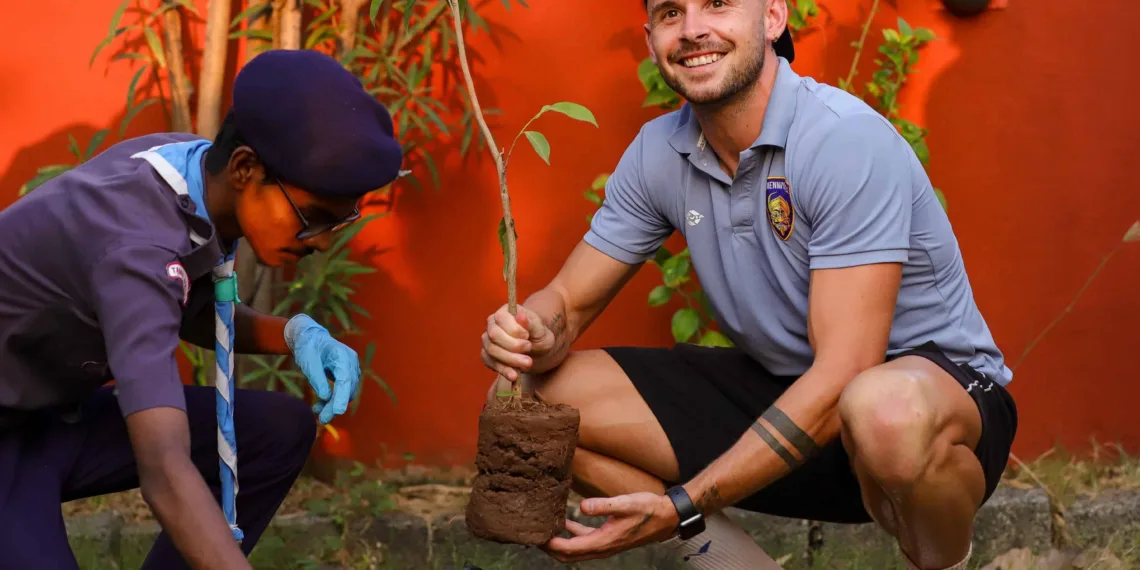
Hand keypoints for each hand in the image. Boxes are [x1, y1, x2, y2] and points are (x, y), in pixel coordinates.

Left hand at [285, 314, 360, 423]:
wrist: (310, 338)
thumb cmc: (308, 347)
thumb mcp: (308, 362)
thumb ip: (317, 379)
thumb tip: (326, 397)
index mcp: (342, 355)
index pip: (346, 379)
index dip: (343, 396)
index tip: (339, 411)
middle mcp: (351, 362)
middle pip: (348, 388)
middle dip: (336, 405)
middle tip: (322, 419)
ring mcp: (351, 369)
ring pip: (347, 392)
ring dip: (334, 404)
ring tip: (317, 411)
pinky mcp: (346, 375)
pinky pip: (343, 390)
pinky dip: (333, 399)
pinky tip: (320, 405)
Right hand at [480, 303, 554, 381]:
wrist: (537, 350)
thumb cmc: (538, 335)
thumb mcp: (540, 329)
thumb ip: (531, 323)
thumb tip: (520, 316)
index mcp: (505, 312)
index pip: (501, 318)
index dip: (513, 329)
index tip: (527, 336)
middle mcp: (492, 324)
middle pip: (494, 335)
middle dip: (512, 346)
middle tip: (529, 349)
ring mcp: (488, 340)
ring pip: (491, 350)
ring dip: (510, 359)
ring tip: (528, 364)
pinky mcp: (487, 355)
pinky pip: (490, 363)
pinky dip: (502, 370)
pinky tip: (514, 375)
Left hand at [541, 492, 678, 562]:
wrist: (666, 518)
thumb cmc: (648, 510)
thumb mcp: (626, 503)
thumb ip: (604, 505)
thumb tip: (582, 506)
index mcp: (603, 542)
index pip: (569, 548)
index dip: (551, 544)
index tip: (536, 535)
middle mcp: (602, 548)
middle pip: (568, 555)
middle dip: (550, 547)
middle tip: (533, 535)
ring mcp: (604, 545)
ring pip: (575, 550)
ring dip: (559, 542)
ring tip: (544, 528)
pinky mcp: (607, 538)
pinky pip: (583, 541)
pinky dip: (571, 534)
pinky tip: (565, 521)